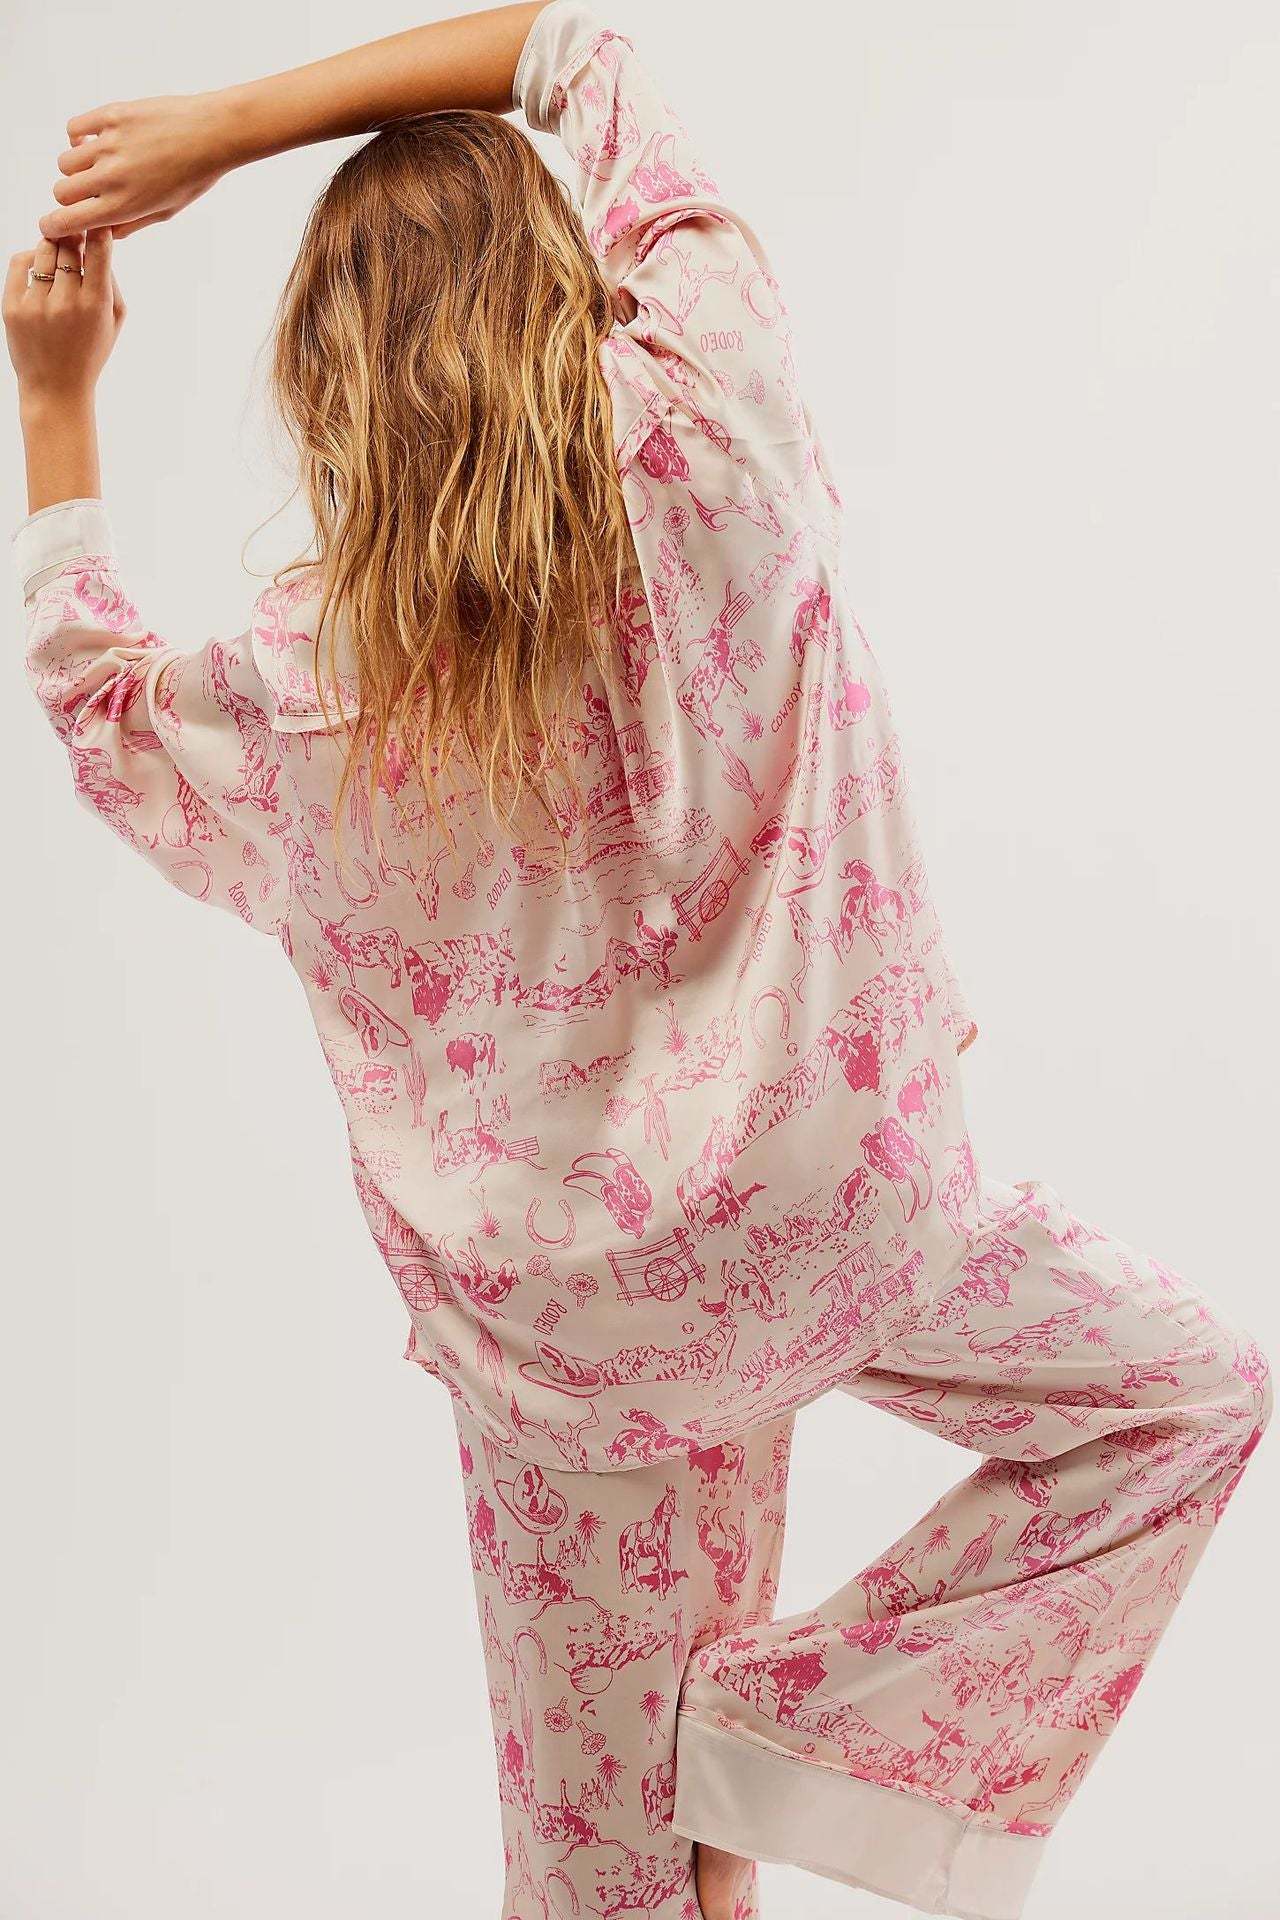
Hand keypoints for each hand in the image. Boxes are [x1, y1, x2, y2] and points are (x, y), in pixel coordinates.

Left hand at [4, 231, 124, 405]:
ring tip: (57, 253)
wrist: (56, 389)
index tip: (96, 225)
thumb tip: (96, 241)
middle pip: (68, 246)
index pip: (98, 250)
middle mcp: (66, 303)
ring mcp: (37, 305)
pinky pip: (19, 262)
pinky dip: (29, 257)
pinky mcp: (12, 307)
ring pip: (43, 250)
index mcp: (96, 306)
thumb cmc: (89, 353)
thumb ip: (110, 282)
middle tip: (74, 237)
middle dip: (73, 237)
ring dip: (51, 246)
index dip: (97, 230)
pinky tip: (38, 265)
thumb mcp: (114, 322)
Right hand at [40, 92, 234, 241]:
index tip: (51, 225)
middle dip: (69, 196)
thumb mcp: (166, 212)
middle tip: (88, 192)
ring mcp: (108, 145)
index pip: (67, 220)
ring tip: (98, 164)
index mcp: (124, 206)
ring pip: (66, 161)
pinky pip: (74, 128)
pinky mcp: (110, 116)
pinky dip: (79, 137)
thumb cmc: (194, 176)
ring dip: (76, 167)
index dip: (52, 226)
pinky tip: (96, 140)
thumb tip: (102, 231)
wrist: (212, 133)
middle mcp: (111, 177)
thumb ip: (130, 224)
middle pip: (61, 191)